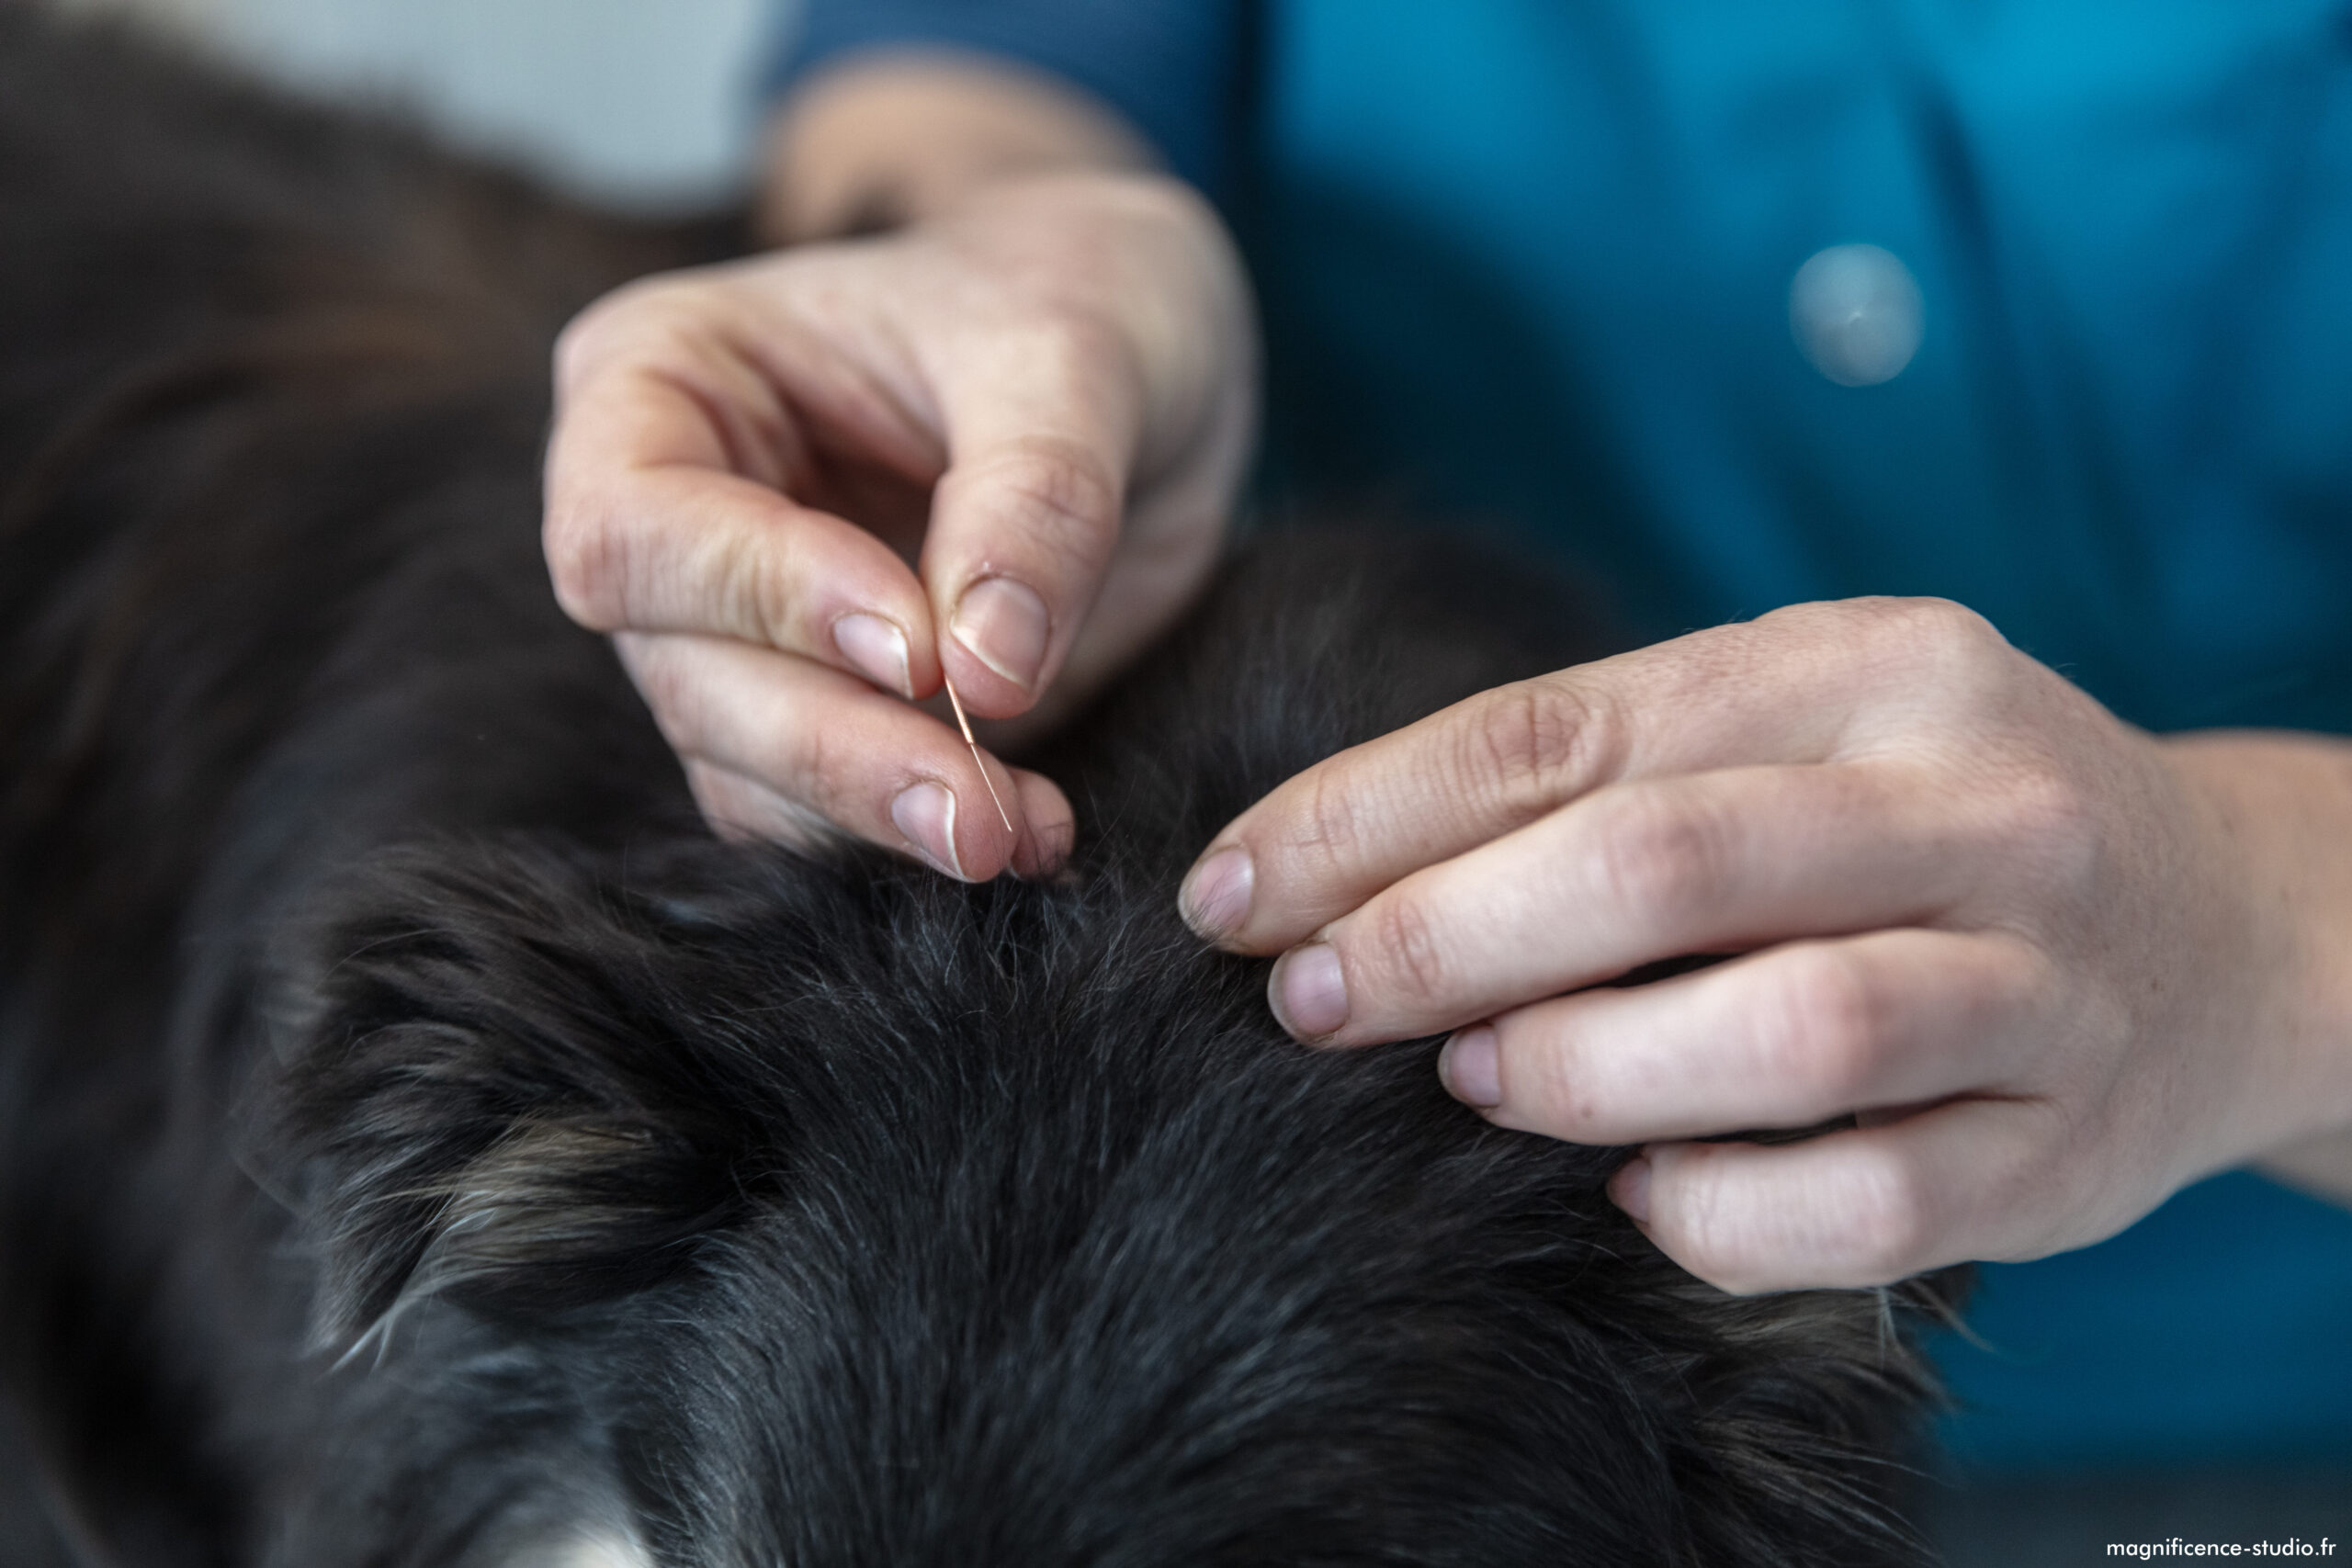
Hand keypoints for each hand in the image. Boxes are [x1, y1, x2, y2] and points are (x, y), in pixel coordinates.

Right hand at [543, 170, 1255, 878]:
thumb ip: (1031, 498)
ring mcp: (735, 635)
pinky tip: (1034, 829)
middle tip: (979, 815)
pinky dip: (918, 836)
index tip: (919, 647)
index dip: (762, 598)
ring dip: (881, 818)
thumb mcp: (1075, 351)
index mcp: (660, 380)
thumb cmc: (1072, 293)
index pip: (634, 526)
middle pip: (686, 677)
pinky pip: (828, 814)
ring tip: (1020, 830)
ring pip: (747, 772)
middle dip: (836, 754)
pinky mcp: (823, 717)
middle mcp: (670, 523)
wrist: (1135, 352)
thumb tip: (984, 675)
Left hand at [1180, 597, 2351, 1290]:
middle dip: (1439, 940)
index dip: (1368, 815)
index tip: (1229, 892)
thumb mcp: (1798, 726)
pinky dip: (1720, 1211)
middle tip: (1308, 1000)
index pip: (1566, 726)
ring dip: (1581, 1067)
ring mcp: (2041, 980)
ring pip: (1784, 1030)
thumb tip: (1334, 868)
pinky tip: (1637, 1193)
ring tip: (1474, 1080)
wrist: (2227, 922)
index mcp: (1868, 666)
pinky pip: (1870, 1205)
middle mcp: (1972, 803)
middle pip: (1661, 865)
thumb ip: (1610, 768)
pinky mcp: (2065, 1146)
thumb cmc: (1932, 818)